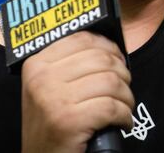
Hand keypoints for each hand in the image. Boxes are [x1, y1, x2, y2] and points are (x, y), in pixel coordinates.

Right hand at [20, 31, 133, 152]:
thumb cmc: (49, 125)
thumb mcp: (47, 89)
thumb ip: (68, 65)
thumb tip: (108, 47)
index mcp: (36, 64)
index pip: (82, 39)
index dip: (108, 46)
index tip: (118, 59)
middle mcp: (42, 77)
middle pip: (101, 58)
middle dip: (122, 73)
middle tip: (123, 89)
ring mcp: (54, 99)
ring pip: (110, 82)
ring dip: (126, 96)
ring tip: (124, 107)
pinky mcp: (69, 121)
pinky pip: (111, 107)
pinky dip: (124, 115)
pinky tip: (122, 122)